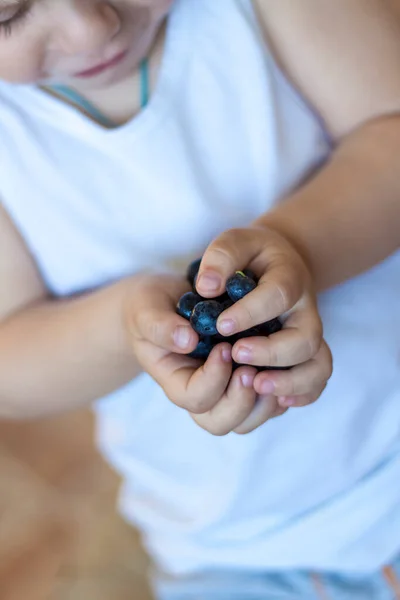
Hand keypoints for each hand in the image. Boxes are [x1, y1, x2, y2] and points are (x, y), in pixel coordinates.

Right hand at [125, 274, 263, 434]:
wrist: (167, 300)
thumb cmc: (152, 307)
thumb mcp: (146, 311)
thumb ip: (160, 326)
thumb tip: (188, 340)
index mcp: (175, 381)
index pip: (195, 399)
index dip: (213, 379)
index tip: (224, 347)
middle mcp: (201, 393)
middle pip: (221, 422)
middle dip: (240, 400)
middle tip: (250, 369)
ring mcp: (225, 391)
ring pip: (247, 420)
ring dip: (263, 402)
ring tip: (270, 370)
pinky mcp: (247, 382)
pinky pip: (268, 403)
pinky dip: (279, 391)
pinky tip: (283, 365)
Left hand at [195, 225, 332, 429]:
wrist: (276, 264)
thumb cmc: (249, 255)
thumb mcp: (233, 242)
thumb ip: (220, 257)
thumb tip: (207, 288)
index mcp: (289, 278)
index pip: (278, 296)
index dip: (250, 313)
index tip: (221, 325)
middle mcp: (304, 311)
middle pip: (305, 339)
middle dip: (272, 352)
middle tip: (237, 354)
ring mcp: (308, 336)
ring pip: (317, 366)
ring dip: (289, 381)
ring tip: (256, 385)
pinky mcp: (305, 356)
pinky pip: (316, 381)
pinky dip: (302, 394)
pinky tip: (275, 400)